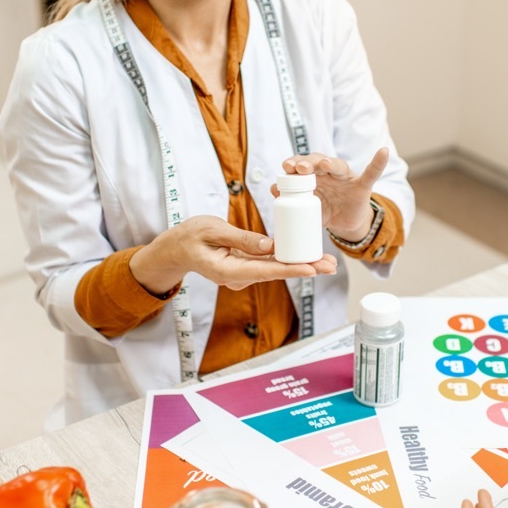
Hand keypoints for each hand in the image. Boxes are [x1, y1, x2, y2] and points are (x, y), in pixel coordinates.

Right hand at [130, 215, 336, 293]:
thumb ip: (241, 238)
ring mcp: (242, 274)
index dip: (291, 270)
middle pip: (277, 273)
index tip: (311, 269)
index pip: (265, 271)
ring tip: (328, 262)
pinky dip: (289, 260)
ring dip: (301, 265)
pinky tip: (308, 257)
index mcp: (228, 271)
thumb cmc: (189, 237)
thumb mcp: (212, 230)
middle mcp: (238, 277)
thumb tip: (270, 245)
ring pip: (276, 270)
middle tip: (331, 265)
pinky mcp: (246, 267)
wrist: (176, 249)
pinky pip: (270, 264)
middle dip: (305, 269)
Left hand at [276, 147, 389, 241]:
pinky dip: (378, 162)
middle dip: (307, 163)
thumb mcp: (308, 206)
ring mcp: (346, 178)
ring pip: (337, 165)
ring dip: (329, 163)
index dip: (294, 165)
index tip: (285, 167)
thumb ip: (292, 198)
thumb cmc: (325, 209)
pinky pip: (372, 172)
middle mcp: (329, 172)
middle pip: (317, 161)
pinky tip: (383, 152)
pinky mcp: (362, 186)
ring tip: (323, 164)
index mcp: (314, 176)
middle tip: (298, 168)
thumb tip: (272, 189)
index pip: (302, 166)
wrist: (345, 222)